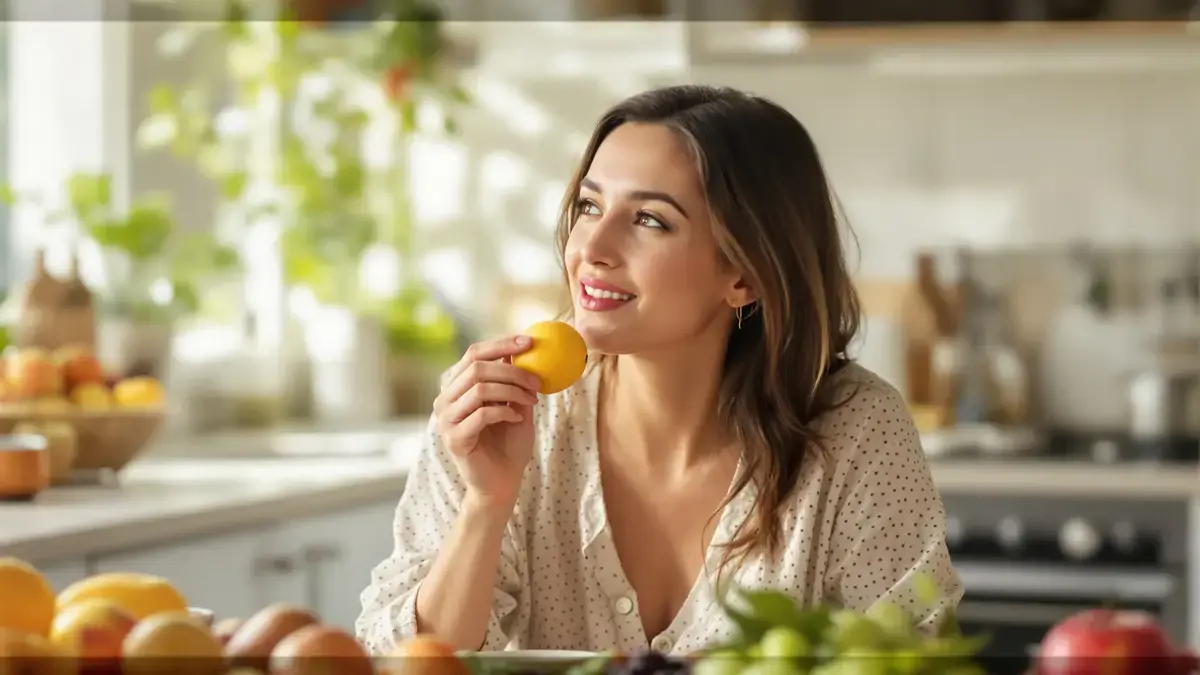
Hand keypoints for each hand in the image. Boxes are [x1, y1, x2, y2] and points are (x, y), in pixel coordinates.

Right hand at [433, 335, 541, 511]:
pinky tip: (518, 419)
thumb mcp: (516, 405)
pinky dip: (506, 412)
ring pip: (480, 389)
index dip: (501, 344)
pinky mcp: (454, 439)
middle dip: (512, 371)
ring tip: (531, 402)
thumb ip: (514, 380)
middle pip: (477, 368)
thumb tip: (521, 350)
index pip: (473, 353)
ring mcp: (446, 420)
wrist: (502, 483)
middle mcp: (445, 400)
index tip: (528, 342)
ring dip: (512, 392)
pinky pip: (482, 414)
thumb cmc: (509, 444)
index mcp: (457, 387)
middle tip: (536, 381)